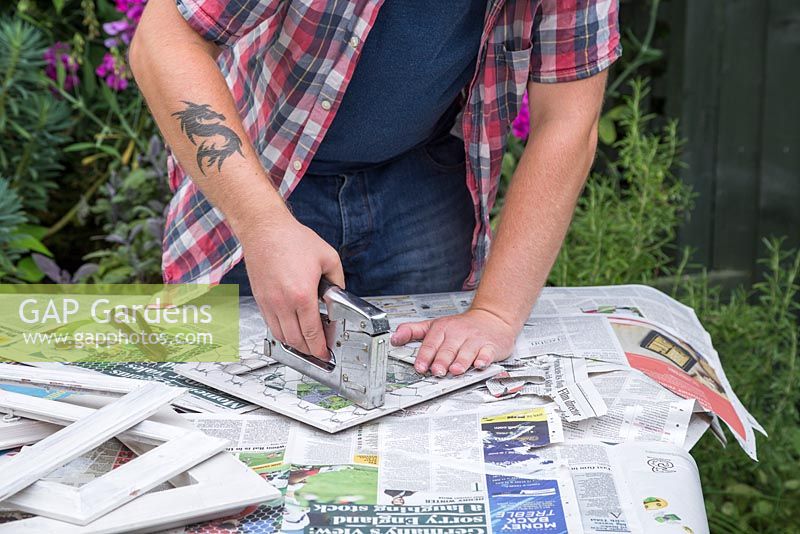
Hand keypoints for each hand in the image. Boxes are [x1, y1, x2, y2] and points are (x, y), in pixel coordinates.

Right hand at [238, 213, 343, 359]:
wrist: (264, 229)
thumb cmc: (292, 239)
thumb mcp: (328, 257)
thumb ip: (338, 280)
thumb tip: (338, 295)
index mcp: (302, 294)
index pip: (312, 332)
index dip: (319, 347)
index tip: (324, 352)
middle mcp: (283, 302)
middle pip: (295, 340)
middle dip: (308, 350)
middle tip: (317, 351)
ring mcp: (269, 302)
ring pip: (281, 335)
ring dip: (294, 344)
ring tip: (305, 343)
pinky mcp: (260, 299)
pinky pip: (270, 324)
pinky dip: (281, 332)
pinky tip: (290, 329)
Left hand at [390, 308, 516, 375]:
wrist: (492, 318)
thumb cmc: (462, 326)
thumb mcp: (435, 325)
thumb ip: (413, 331)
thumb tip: (394, 337)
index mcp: (443, 328)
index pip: (431, 343)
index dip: (425, 355)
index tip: (420, 366)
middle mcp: (458, 333)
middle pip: (448, 349)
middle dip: (442, 361)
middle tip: (436, 371)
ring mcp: (475, 340)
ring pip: (466, 352)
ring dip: (461, 362)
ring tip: (455, 370)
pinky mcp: (490, 346)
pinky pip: (487, 353)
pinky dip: (484, 359)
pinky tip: (480, 364)